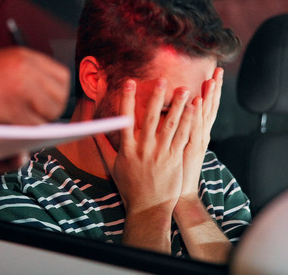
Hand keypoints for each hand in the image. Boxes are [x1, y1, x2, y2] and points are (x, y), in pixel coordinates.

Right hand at [0, 47, 69, 124]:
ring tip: (23, 122)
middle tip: (39, 116)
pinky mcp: (15, 110)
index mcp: (23, 56)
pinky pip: (35, 127)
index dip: (59, 92)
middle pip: (61, 95)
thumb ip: (24, 73)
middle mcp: (27, 69)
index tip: (51, 101)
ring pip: (50, 113)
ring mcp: (23, 89)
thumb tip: (46, 91)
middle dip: (53, 109)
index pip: (61, 75)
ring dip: (41, 122)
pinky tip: (14, 129)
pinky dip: (28, 132)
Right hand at [109, 78, 195, 215]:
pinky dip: (189, 122)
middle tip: (161, 80)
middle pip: (150, 119)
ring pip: (170, 126)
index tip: (129, 82)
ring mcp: (160, 154)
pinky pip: (183, 137)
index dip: (127, 100)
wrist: (148, 207)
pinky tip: (194, 109)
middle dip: (155, 98)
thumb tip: (93, 130)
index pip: (125, 119)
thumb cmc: (129, 186)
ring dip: (178, 106)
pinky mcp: (174, 160)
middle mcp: (144, 149)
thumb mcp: (113, 166)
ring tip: (184, 89)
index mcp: (127, 149)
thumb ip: (103, 146)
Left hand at [177, 67, 222, 201]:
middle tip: (218, 71)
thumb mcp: (178, 147)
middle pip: (210, 108)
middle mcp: (200, 136)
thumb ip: (177, 131)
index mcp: (198, 133)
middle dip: (214, 89)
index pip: (207, 107)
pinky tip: (197, 103)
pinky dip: (195, 116)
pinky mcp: (188, 150)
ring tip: (211, 80)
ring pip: (203, 116)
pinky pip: (192, 130)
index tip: (214, 73)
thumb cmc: (175, 172)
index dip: (211, 91)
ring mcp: (196, 143)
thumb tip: (172, 115)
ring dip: (207, 98)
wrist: (178, 195)